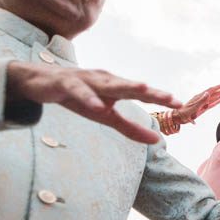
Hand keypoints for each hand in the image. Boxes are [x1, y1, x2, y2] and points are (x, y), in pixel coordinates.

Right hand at [6, 61, 180, 143]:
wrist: (38, 82)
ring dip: (125, 86)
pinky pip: (78, 91)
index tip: (181, 104)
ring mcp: (85, 79)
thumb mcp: (105, 116)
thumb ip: (130, 128)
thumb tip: (158, 140)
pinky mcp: (65, 83)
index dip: (160, 97)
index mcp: (115, 87)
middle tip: (169, 97)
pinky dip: (88, 98)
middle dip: (151, 91)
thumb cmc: (78, 97)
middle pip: (130, 85)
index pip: (142, 93)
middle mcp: (104, 79)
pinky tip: (98, 105)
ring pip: (107, 83)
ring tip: (143, 89)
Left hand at [173, 84, 219, 124]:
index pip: (211, 90)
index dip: (218, 87)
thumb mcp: (193, 108)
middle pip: (214, 93)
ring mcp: (202, 103)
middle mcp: (202, 99)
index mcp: (200, 97)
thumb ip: (201, 101)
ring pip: (214, 97)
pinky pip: (211, 104)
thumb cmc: (184, 113)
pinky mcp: (202, 108)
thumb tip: (208, 93)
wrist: (178, 117)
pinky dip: (217, 101)